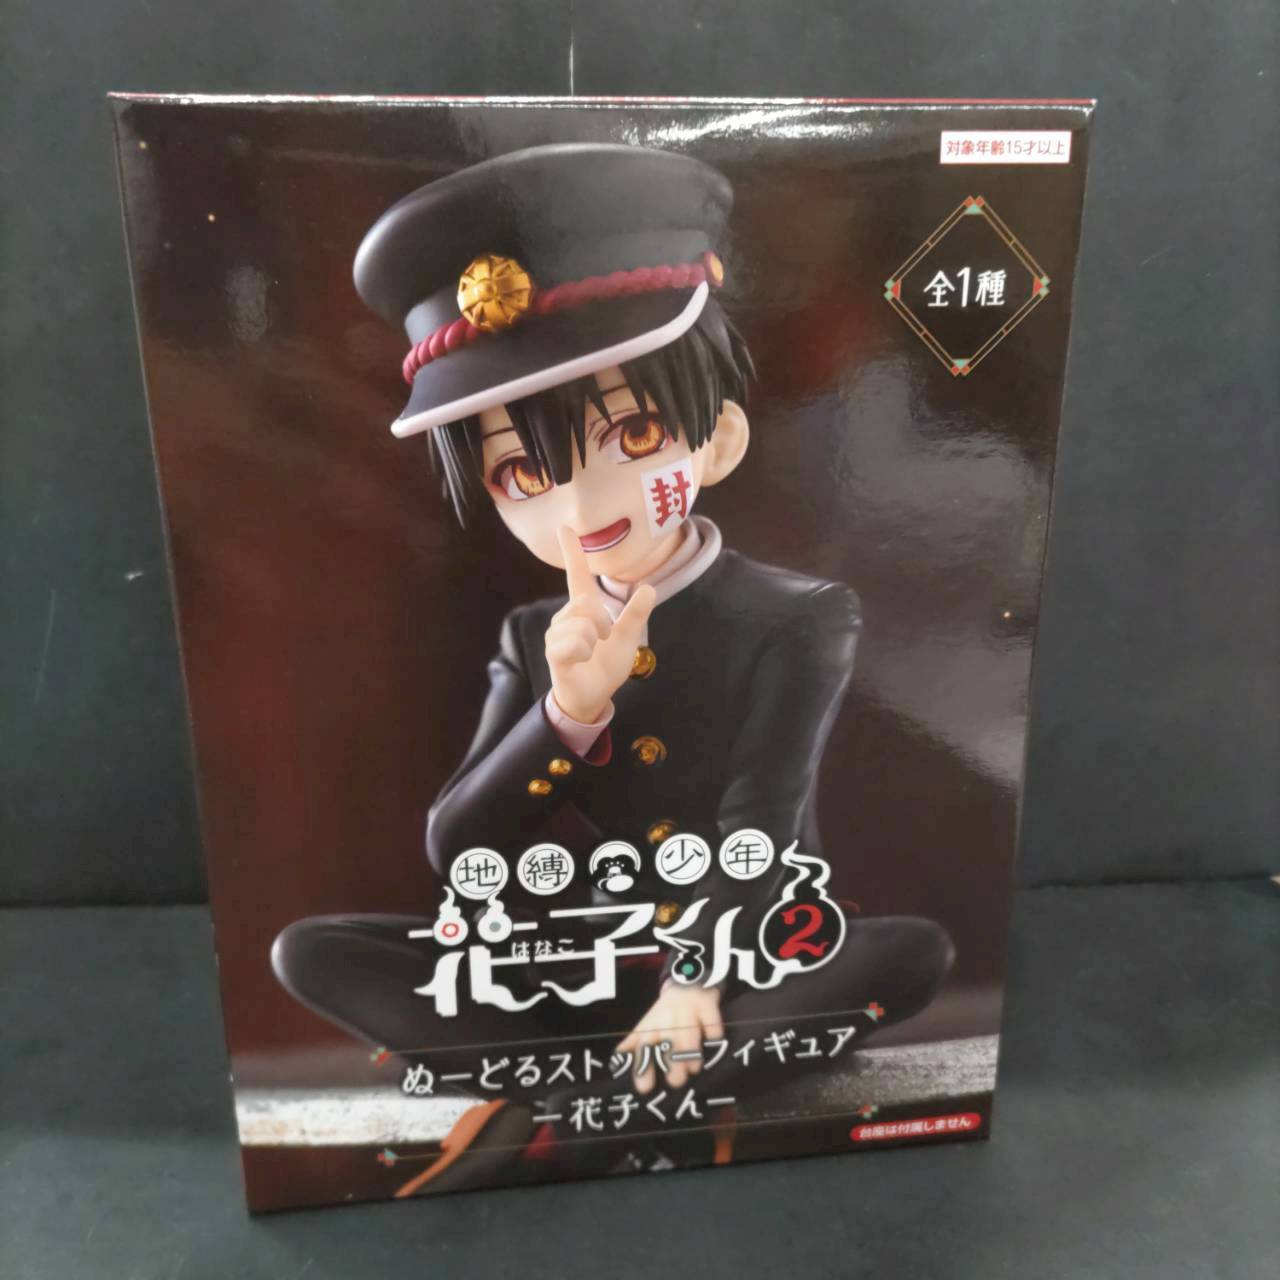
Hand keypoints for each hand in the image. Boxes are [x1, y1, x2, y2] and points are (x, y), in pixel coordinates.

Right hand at [545, 525, 655, 725]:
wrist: (593, 696)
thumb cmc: (606, 665)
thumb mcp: (628, 639)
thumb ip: (637, 615)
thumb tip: (648, 588)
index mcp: (585, 610)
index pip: (577, 575)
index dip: (572, 551)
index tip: (564, 527)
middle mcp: (567, 617)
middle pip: (585, 603)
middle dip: (602, 622)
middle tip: (603, 639)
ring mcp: (557, 634)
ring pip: (580, 624)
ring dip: (594, 641)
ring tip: (591, 652)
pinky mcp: (553, 652)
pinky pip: (572, 642)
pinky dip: (584, 652)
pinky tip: (581, 660)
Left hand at [615, 983, 723, 1093]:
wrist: (686, 984)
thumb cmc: (664, 1014)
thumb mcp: (646, 1026)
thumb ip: (633, 1045)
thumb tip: (617, 1062)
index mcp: (651, 1026)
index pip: (644, 1047)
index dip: (643, 1067)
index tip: (644, 1089)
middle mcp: (668, 1019)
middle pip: (667, 1040)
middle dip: (671, 1061)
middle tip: (675, 1082)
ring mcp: (688, 1012)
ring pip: (689, 1032)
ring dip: (691, 1051)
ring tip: (693, 1070)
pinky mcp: (707, 1006)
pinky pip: (711, 1021)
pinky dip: (713, 1033)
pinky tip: (713, 1044)